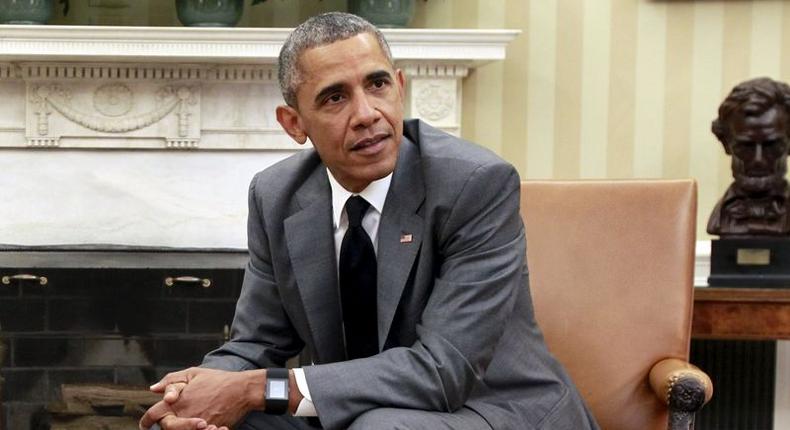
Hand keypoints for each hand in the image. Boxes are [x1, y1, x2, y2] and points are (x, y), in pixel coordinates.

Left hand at [141, 367, 264, 428]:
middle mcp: (184, 414)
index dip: (146, 420)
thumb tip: (153, 389)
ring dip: (183, 427)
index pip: (154, 414)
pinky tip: (204, 425)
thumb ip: (171, 380)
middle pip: (166, 427)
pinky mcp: (209, 428)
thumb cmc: (218, 380)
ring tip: (194, 420)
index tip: (144, 424)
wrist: (242, 389)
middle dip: (164, 425)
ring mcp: (196, 424)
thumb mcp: (194, 373)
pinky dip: (198, 428)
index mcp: (177, 401)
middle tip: (167, 423)